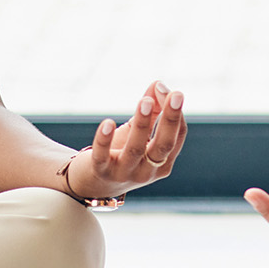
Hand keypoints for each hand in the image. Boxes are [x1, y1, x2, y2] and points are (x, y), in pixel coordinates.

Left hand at [70, 80, 186, 198]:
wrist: (91, 183)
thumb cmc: (120, 154)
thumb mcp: (138, 133)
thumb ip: (151, 111)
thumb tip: (158, 84)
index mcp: (163, 162)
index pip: (177, 136)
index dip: (176, 113)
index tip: (171, 91)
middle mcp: (148, 171)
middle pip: (164, 145)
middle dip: (170, 119)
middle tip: (175, 95)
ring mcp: (125, 173)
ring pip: (135, 150)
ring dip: (142, 124)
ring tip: (144, 101)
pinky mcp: (101, 172)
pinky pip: (103, 157)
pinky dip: (104, 140)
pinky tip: (107, 122)